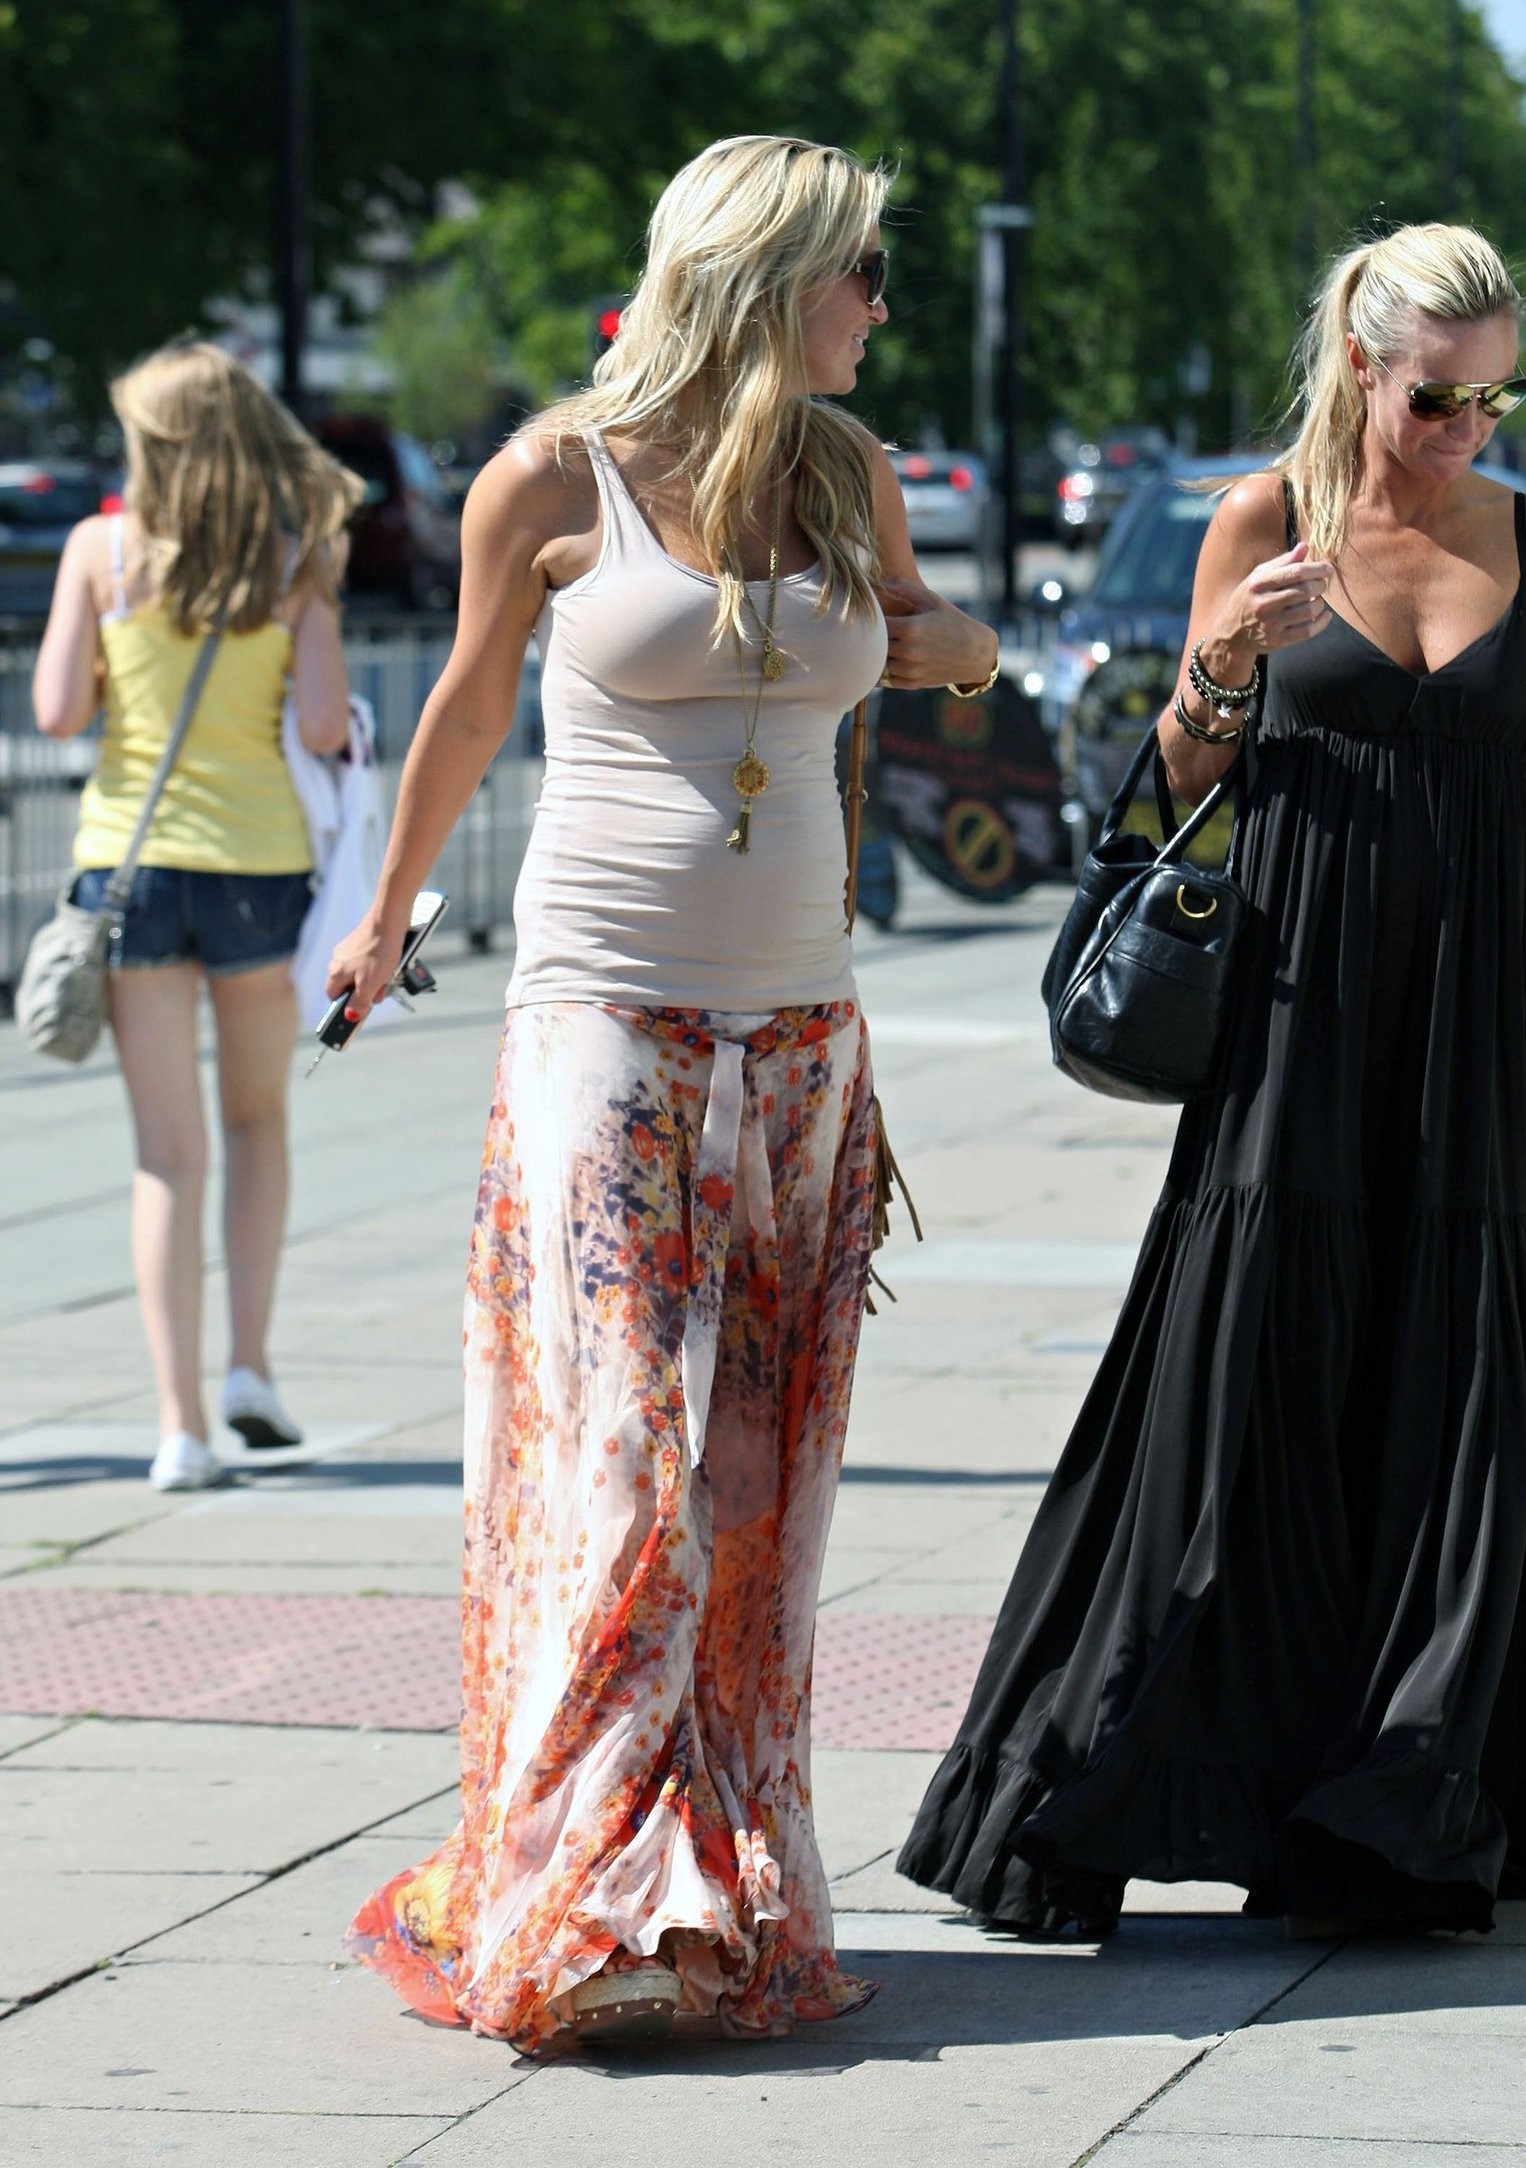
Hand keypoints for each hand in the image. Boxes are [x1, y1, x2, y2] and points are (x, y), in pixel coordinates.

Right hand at [325, 908, 406, 1024]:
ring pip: (360, 973)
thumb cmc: (380, 951)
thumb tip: (351, 1017)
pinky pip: (368, 961)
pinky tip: (390, 963)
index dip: (346, 1006)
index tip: (359, 1011)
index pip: (333, 997)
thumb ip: (360, 1002)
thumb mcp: (370, 984)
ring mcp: (350, 950)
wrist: (389, 919)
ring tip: (388, 976)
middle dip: (365, 992)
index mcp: (336, 972)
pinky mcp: (362, 941)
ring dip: (375, 980)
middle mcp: (338, 960)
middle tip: (380, 992)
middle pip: (349, 986)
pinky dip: (379, 967)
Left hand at [876, 573, 997, 690]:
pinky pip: (884, 679)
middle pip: (873, 645)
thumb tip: (881, 579)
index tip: (866, 614)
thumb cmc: (953, 622)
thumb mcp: (932, 600)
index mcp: (910, 629)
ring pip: (876, 664)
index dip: (868, 619)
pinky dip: (879, 670)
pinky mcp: (911, 683)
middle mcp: (908, 652)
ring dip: (873, 655)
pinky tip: (880, 659)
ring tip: (870, 644)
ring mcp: (909, 670)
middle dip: (868, 637)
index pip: (874, 624)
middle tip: (862, 630)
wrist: (976, 654)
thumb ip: (905, 589)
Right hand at [1220, 540, 1331, 656]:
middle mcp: (1263, 604)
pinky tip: (1324, 615)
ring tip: (1317, 600)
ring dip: (1320, 603)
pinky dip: (1321, 622)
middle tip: (1322, 584)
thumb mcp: (1258, 577)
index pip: (1296, 572)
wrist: (1230, 634)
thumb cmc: (1248, 600)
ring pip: (1309, 610)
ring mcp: (1270, 625)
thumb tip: (1305, 546)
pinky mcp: (1277, 641)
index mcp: (1258, 584)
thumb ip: (1282, 562)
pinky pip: (1308, 631)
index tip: (1327, 569)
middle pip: (1305, 590)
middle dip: (1321, 585)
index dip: (1317, 569)